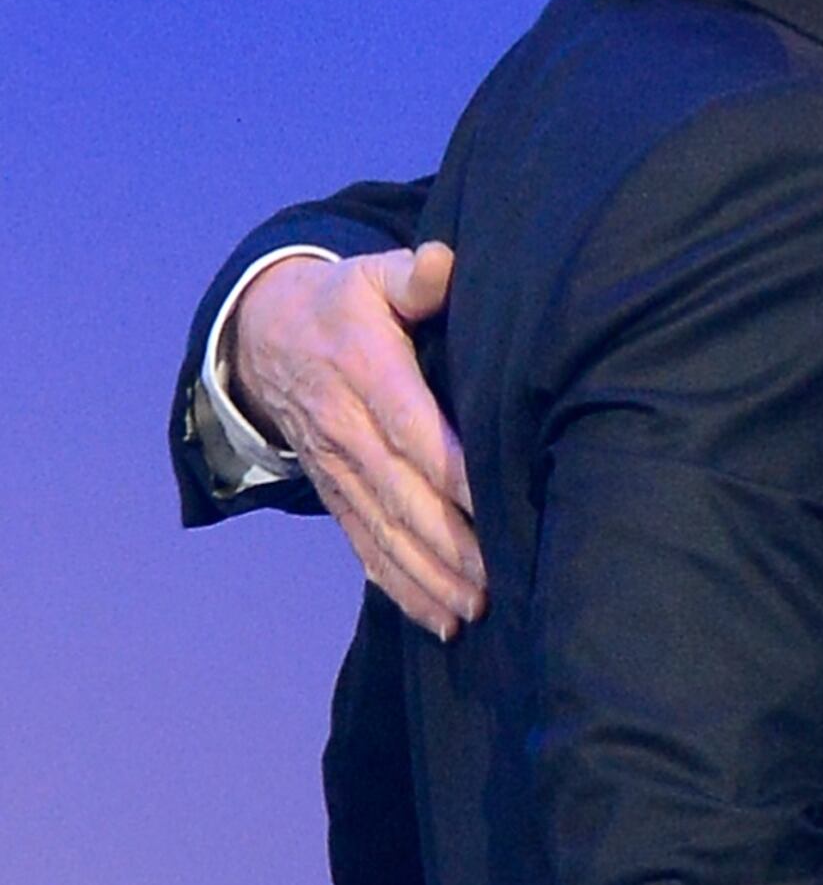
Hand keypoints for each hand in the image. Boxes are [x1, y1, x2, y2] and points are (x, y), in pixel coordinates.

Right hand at [227, 245, 484, 635]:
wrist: (262, 335)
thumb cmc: (344, 303)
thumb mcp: (370, 275)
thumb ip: (412, 276)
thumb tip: (444, 264)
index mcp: (362, 373)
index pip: (410, 427)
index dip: (449, 467)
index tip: (491, 501)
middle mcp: (346, 429)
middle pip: (400, 494)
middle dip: (446, 542)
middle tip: (497, 579)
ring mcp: (337, 468)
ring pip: (383, 530)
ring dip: (428, 575)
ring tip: (475, 610)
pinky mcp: (336, 493)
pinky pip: (364, 545)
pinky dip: (399, 586)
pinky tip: (439, 620)